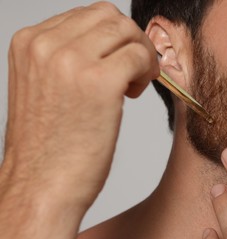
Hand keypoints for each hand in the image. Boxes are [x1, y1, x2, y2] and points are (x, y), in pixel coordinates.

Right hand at [0, 2, 158, 238]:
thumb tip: (106, 44)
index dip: (111, 37)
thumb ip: (67, 59)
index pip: (86, 15)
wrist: (41, 186)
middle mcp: (46, 45)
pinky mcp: (100, 82)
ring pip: (127, 32)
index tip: (117, 61)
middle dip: (129, 40)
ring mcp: (72, 61)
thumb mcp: (44, 88)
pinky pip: (140, 56)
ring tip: (133, 85)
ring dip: (140, 54)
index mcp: (30, 43)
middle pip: (109, 16)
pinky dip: (147, 70)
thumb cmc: (49, 146)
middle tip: (134, 70)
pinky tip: (134, 94)